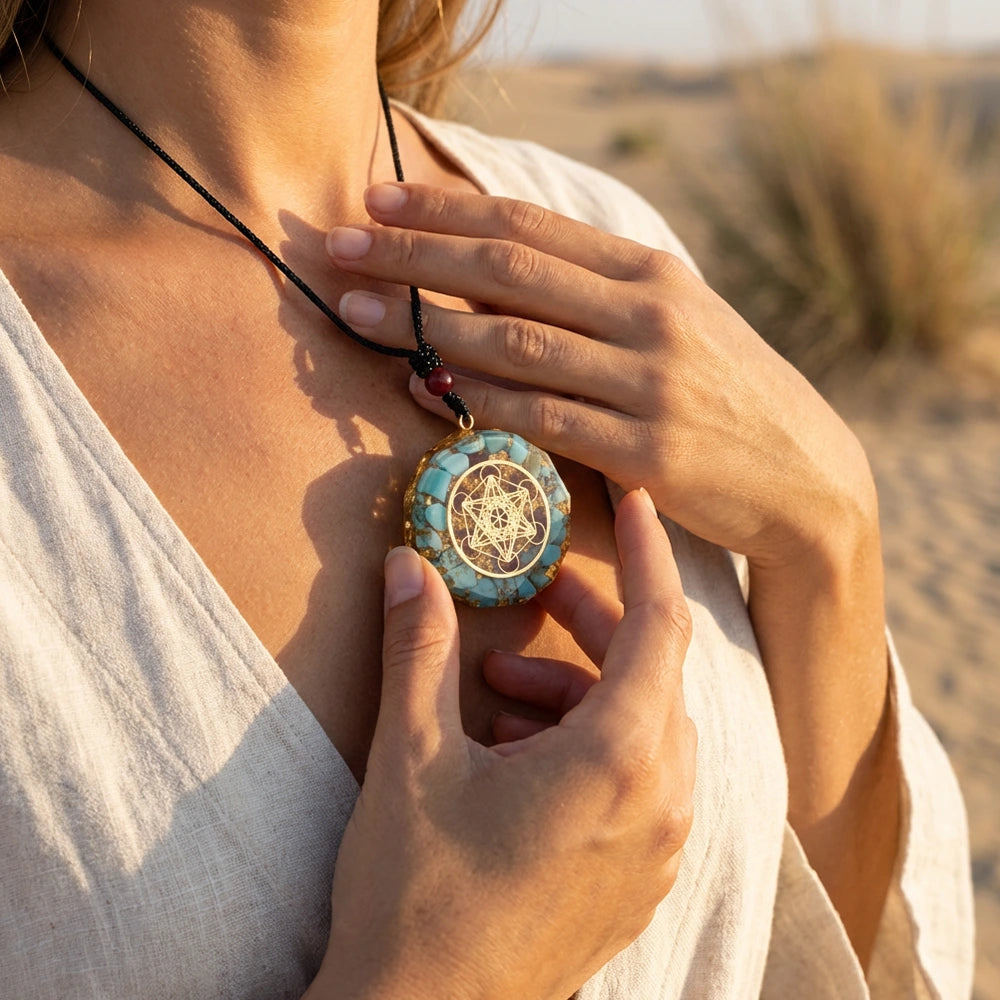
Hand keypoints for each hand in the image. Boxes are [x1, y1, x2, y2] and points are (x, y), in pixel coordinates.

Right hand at [306, 490, 695, 999]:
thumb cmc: (417, 895)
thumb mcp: (411, 759)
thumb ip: (416, 649)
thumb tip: (408, 566)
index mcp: (618, 761)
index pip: (658, 625)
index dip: (646, 555)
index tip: (636, 505)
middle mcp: (662, 803)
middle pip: (652, 673)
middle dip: (592, 624)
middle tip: (532, 599)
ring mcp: (659, 849)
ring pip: (647, 727)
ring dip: (581, 690)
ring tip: (499, 694)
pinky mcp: (640, 881)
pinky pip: (642, 779)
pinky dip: (592, 742)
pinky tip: (518, 754)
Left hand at [328, 182, 876, 570]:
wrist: (806, 477)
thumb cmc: (727, 396)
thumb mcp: (677, 323)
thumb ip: (600, 297)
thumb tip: (502, 280)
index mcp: (651, 273)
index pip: (530, 226)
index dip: (445, 210)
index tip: (378, 199)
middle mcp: (649, 315)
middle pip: (510, 271)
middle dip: (415, 254)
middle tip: (341, 245)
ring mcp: (650, 382)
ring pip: (519, 341)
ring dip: (428, 325)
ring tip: (361, 311)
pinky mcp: (647, 451)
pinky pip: (545, 418)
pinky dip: (479, 402)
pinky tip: (427, 390)